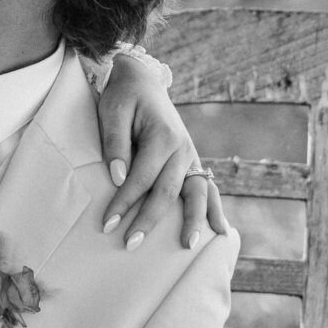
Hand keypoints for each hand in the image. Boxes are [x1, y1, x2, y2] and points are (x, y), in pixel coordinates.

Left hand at [96, 49, 226, 250]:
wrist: (142, 81)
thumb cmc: (123, 97)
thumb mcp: (112, 111)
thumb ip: (115, 143)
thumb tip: (118, 179)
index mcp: (163, 136)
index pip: (141, 178)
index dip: (124, 202)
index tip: (107, 223)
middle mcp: (182, 149)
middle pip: (167, 191)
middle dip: (149, 220)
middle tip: (130, 244)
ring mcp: (191, 156)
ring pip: (196, 193)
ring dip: (192, 220)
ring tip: (187, 245)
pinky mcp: (192, 162)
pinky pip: (207, 188)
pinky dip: (213, 208)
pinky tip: (219, 230)